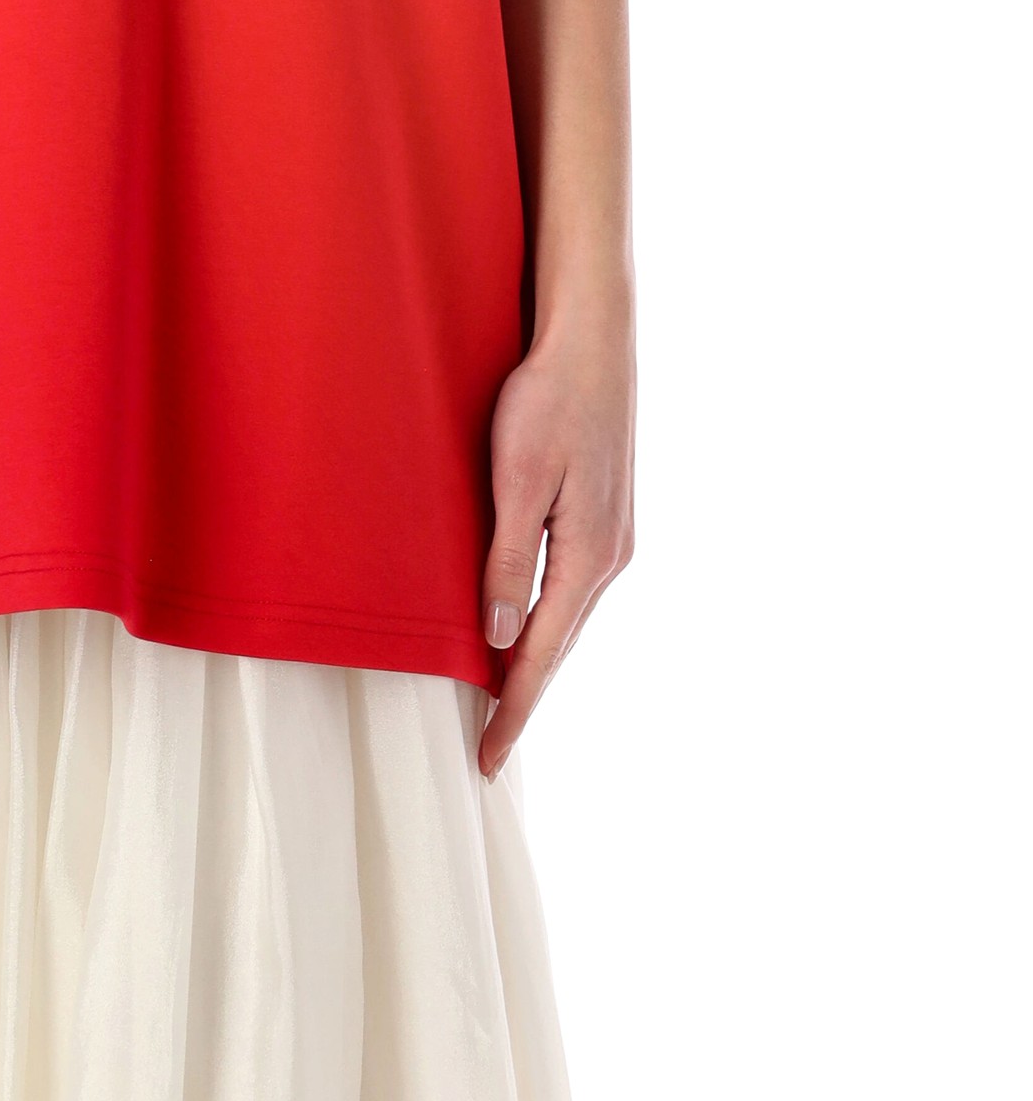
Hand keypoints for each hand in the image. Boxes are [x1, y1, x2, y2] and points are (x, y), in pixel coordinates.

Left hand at [477, 308, 634, 778]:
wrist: (592, 340)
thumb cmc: (549, 401)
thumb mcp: (518, 480)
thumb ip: (508, 561)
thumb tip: (497, 638)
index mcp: (588, 558)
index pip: (542, 655)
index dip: (512, 710)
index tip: (488, 759)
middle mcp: (609, 557)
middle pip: (558, 645)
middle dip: (524, 698)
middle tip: (490, 748)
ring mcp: (612, 536)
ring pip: (566, 617)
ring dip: (535, 659)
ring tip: (500, 701)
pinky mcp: (603, 514)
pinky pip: (569, 587)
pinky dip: (545, 620)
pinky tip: (525, 624)